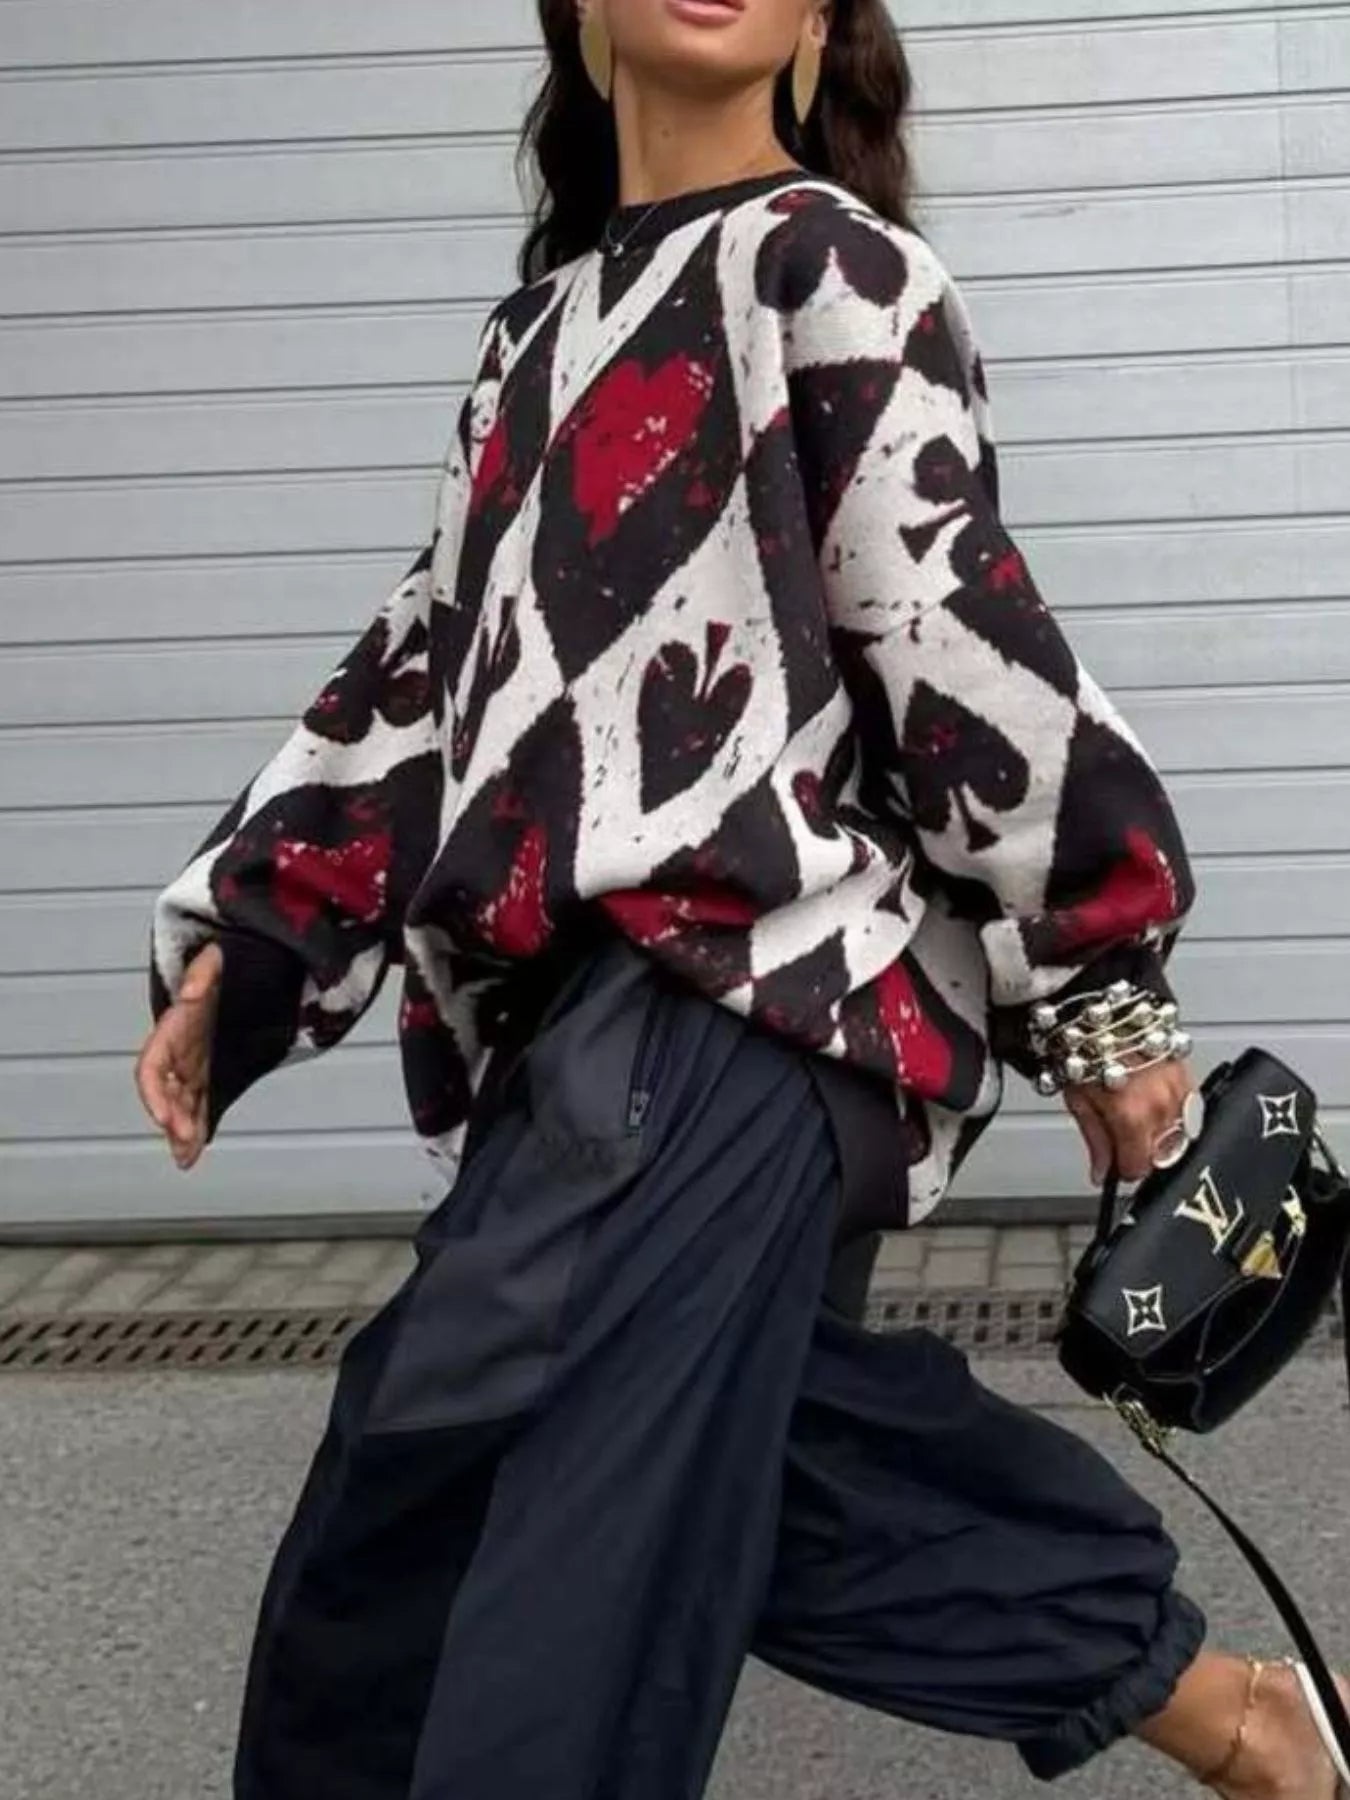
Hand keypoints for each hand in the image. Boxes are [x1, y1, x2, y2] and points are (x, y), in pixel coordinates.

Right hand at [134, 942, 222, 1170]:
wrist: (235, 969)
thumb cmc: (218, 968)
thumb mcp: (212, 963)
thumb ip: (203, 971)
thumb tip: (197, 983)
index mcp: (173, 1030)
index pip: (152, 1068)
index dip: (154, 1094)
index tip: (162, 1117)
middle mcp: (177, 1052)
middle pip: (166, 1093)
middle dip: (173, 1118)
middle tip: (185, 1141)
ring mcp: (191, 1064)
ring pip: (181, 1105)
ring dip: (181, 1131)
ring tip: (186, 1157)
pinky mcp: (208, 1072)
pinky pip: (199, 1104)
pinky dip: (196, 1127)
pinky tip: (193, 1151)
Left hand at [1063, 1055, 1199, 1185]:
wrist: (1100, 1002)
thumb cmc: (1083, 1043)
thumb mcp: (1076, 1097)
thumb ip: (1095, 1139)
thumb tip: (1102, 1172)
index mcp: (1130, 1116)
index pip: (1138, 1167)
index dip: (1124, 1170)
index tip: (1116, 1166)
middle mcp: (1160, 1105)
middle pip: (1161, 1153)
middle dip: (1141, 1151)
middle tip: (1120, 1135)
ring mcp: (1179, 1088)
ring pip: (1177, 1133)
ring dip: (1158, 1131)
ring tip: (1135, 1110)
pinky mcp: (1188, 1071)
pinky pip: (1187, 1107)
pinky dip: (1172, 1110)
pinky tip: (1152, 1096)